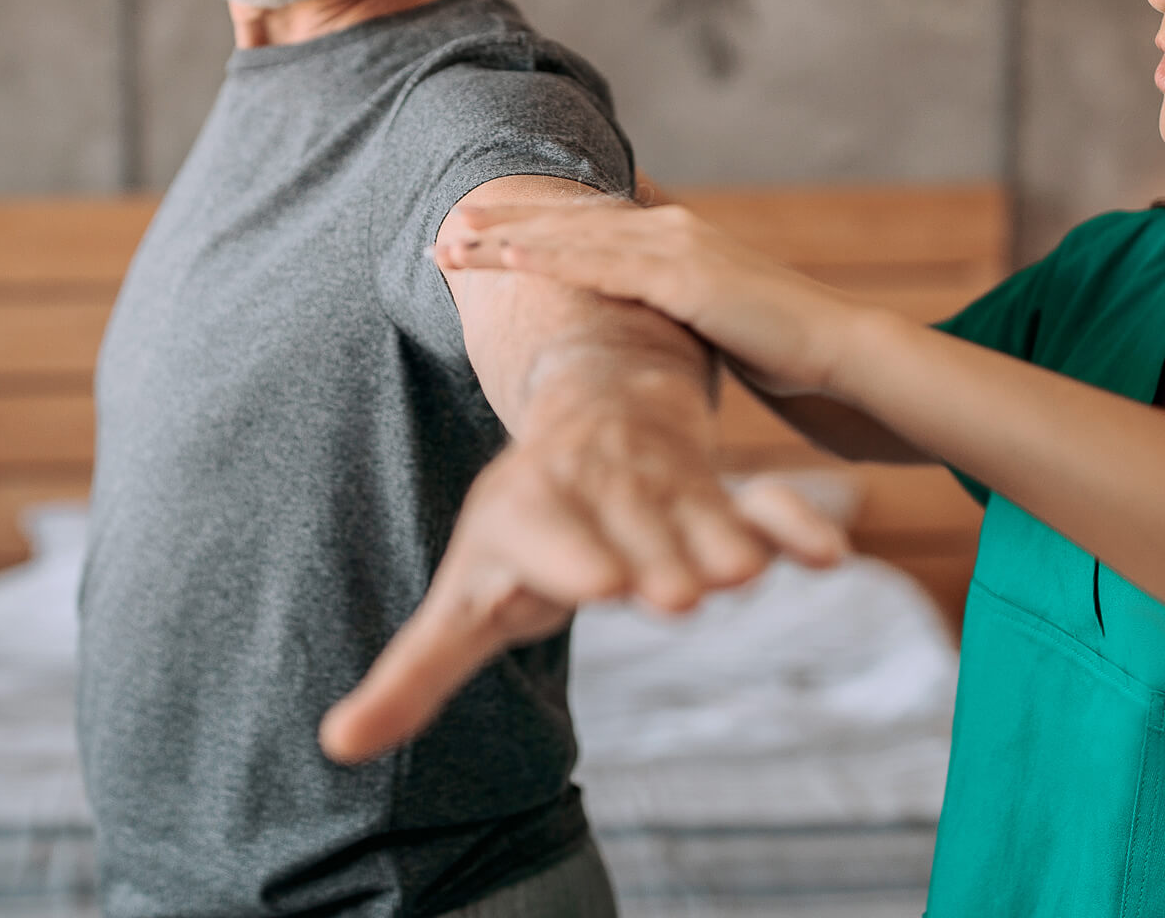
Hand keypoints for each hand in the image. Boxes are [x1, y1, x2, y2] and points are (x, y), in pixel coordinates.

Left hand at [318, 383, 849, 764]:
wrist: (591, 418)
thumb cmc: (519, 529)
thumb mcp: (464, 598)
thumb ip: (412, 675)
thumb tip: (334, 745)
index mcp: (522, 514)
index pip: (546, 533)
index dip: (570, 555)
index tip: (598, 583)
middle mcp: (594, 491)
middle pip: (628, 527)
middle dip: (649, 558)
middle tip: (678, 595)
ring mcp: (663, 485)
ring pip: (696, 512)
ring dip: (723, 539)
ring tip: (747, 571)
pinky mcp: (720, 491)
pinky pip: (760, 500)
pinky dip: (792, 521)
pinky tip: (830, 555)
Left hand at [434, 204, 870, 397]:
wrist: (835, 351)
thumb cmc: (778, 347)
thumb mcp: (709, 320)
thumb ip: (668, 309)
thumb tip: (635, 326)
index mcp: (673, 238)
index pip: (586, 227)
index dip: (529, 227)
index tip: (477, 234)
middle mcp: (669, 229)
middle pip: (568, 222)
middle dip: (503, 226)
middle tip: (443, 231)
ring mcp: (676, 248)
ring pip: (573, 237)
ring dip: (508, 239)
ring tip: (452, 242)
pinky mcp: (684, 276)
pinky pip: (603, 265)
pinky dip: (552, 259)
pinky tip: (509, 258)